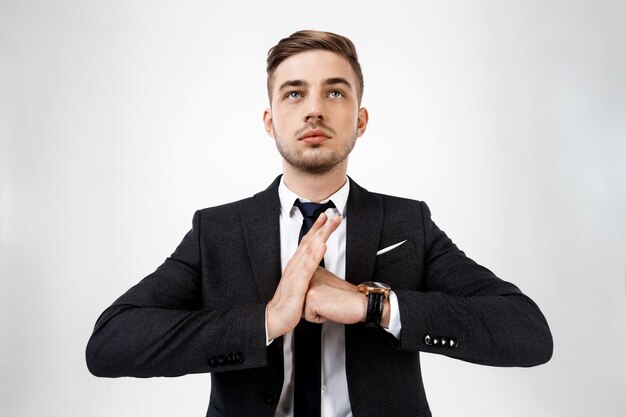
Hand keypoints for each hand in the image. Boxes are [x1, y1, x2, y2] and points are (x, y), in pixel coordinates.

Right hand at [266, 213, 340, 339]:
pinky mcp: (298, 283)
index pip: (308, 242)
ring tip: (329, 223)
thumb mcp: (300, 284)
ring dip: (320, 235)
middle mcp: (295, 264)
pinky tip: (322, 246)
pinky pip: (308, 267)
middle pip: (310, 241)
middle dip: (322, 226)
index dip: (317, 228)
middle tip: (333, 214)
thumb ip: (307, 273)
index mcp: (296, 264)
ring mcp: (296, 272)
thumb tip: (316, 268)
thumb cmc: (288, 302)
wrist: (276, 317)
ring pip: (310, 249)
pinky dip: (315, 255)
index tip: (326, 217)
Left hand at [303, 268, 366, 324]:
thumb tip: (304, 295)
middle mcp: (311, 276)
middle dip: (314, 306)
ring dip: (317, 312)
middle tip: (330, 301)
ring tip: (330, 304)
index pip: (303, 293)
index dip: (317, 301)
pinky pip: (309, 317)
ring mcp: (310, 286)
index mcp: (314, 271)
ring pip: (303, 309)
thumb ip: (315, 286)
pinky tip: (331, 309)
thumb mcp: (328, 286)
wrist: (360, 304)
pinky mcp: (311, 298)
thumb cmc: (347, 299)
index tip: (330, 296)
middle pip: (301, 301)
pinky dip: (320, 318)